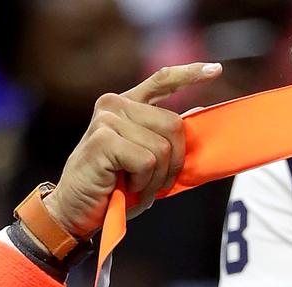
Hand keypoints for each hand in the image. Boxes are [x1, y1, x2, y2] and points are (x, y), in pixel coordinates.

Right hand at [44, 63, 222, 237]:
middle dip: (173, 163)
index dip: (190, 74)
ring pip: (162, 148)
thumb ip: (168, 137)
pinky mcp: (103, 139)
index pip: (162, 80)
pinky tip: (123, 186)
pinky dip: (142, 183)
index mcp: (127, 105)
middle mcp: (115, 105)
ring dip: (155, 179)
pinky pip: (147, 162)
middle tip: (154, 183)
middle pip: (174, 125)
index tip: (214, 70)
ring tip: (134, 186)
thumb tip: (200, 112)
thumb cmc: (114, 189)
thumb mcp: (147, 162)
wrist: (77, 211)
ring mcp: (107, 119)